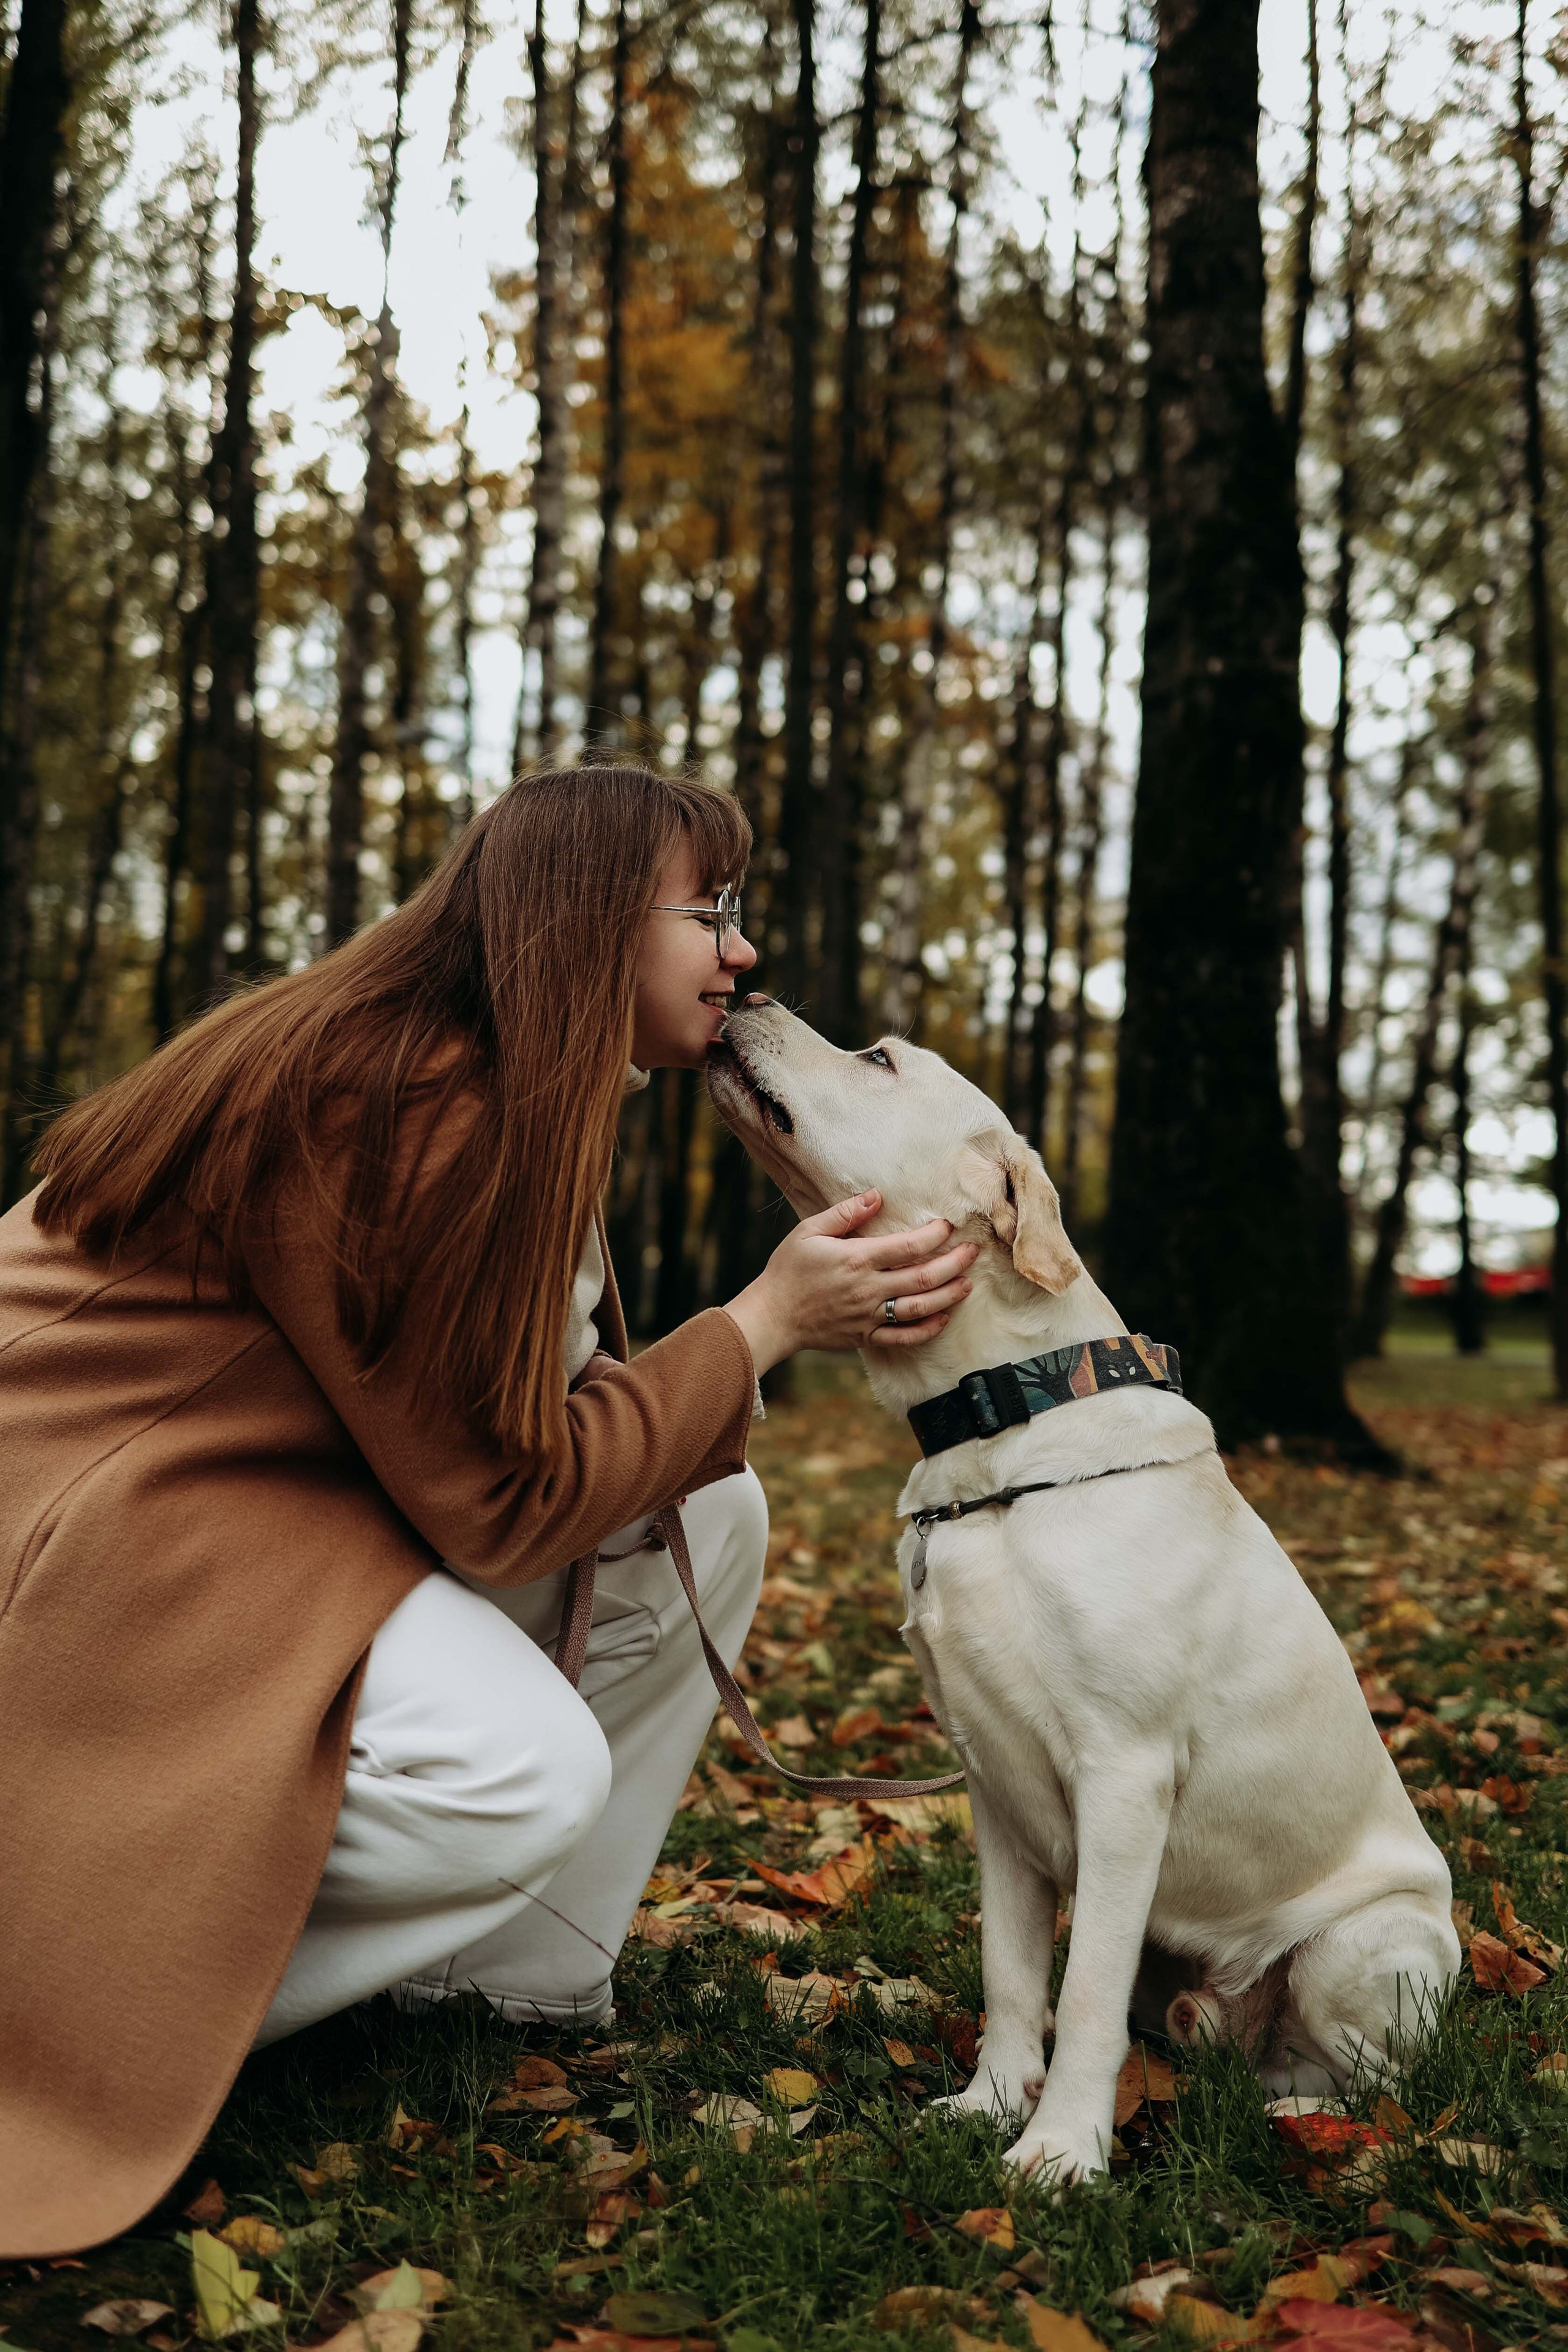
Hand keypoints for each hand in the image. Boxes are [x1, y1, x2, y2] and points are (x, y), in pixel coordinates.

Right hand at [722, 1191, 977, 1375]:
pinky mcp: (865, 1336)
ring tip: (967, 1283)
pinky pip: (903, 1337)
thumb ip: (845, 1213)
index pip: (907, 1246)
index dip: (934, 1235)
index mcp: (856, 1260)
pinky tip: (943, 1317)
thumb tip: (876, 1195)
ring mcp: (868, 1316)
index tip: (948, 1225)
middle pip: (923, 1277)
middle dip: (954, 1263)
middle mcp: (868, 1289)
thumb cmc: (788, 1270)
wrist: (772, 1316)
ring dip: (948, 1295)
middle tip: (972, 1252)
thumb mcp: (809, 1231)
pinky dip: (927, 1329)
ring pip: (919, 1308)